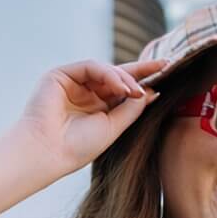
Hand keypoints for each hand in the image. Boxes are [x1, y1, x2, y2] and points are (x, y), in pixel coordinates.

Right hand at [15, 58, 171, 176]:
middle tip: (165, 65)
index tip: (168, 72)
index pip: (124, 89)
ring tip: (135, 91)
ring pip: (106, 70)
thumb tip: (151, 91)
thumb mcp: (114, 127)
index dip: (144, 80)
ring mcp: (73, 82)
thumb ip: (131, 108)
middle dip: (141, 70)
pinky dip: (108, 74)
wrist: (48, 152)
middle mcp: (86, 93)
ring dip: (124, 78)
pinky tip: (120, 86)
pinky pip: (91, 66)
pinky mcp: (61, 74)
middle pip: (118, 75)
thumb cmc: (78, 147)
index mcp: (98, 108)